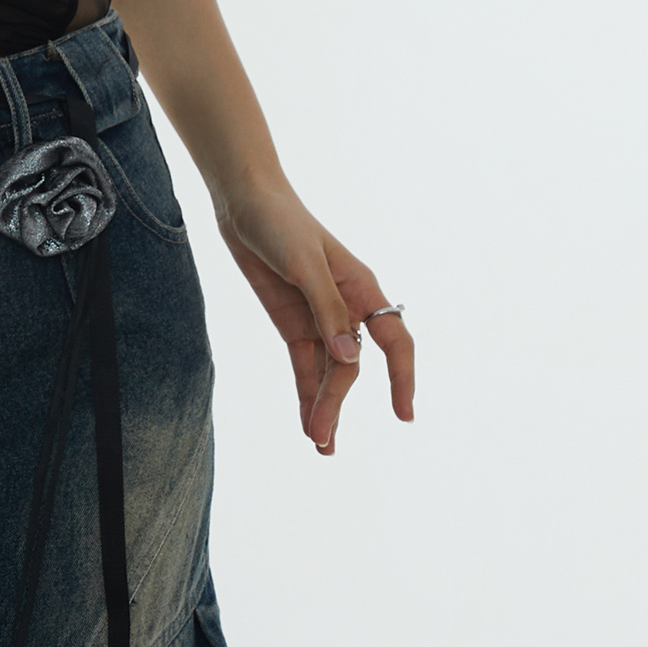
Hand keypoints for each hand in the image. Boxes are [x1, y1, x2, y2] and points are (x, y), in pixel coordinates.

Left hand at [215, 184, 411, 456]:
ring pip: (328, 373)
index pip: (394, 342)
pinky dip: (306, 393)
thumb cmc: (280, 223)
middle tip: (322, 441)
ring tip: (319, 445)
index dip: (401, 378)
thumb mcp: (303, 265)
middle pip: (350, 367)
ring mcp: (320, 318)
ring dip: (324, 407)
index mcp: (362, 289)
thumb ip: (327, 310)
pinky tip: (307, 421)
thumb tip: (350, 357)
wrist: (244, 201)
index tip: (403, 415)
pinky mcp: (293, 323)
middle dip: (337, 403)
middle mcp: (347, 308)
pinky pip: (305, 366)